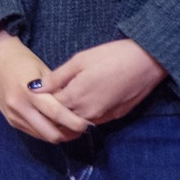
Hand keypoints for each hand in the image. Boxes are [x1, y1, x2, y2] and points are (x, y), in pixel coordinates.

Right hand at [0, 30, 89, 143]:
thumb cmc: (23, 60)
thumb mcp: (42, 69)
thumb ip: (57, 89)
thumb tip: (77, 105)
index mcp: (29, 91)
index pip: (56, 114)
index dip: (74, 122)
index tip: (88, 123)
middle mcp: (20, 107)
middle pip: (51, 133)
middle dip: (69, 134)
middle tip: (82, 128)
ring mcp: (14, 116)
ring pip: (43, 136)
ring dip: (59, 134)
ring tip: (70, 127)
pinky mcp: (11, 121)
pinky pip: (34, 133)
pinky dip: (46, 131)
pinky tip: (55, 123)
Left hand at [41, 39, 166, 125]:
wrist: (146, 62)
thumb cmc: (111, 56)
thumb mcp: (79, 60)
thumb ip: (56, 77)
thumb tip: (33, 88)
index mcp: (76, 97)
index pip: (51, 108)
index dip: (45, 100)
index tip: (44, 90)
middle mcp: (88, 113)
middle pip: (64, 119)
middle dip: (56, 111)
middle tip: (55, 95)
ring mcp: (103, 117)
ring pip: (79, 123)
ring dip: (72, 115)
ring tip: (71, 96)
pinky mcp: (116, 117)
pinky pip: (95, 121)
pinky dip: (87, 115)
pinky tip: (89, 99)